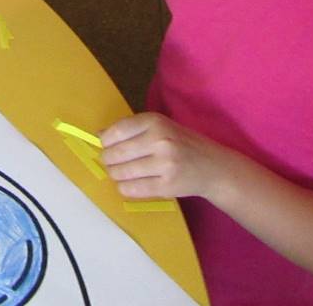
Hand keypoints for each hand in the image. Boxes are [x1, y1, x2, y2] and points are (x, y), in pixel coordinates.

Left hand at [99, 112, 234, 201]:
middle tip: (110, 162)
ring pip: (122, 173)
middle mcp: (160, 141)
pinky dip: (125, 188)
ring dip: (115, 175)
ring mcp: (164, 165)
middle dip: (107, 160)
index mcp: (155, 121)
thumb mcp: (160, 126)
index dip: (105, 141)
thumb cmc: (181, 143)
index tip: (106, 145)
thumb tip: (99, 134)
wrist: (213, 167)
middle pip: (116, 153)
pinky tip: (128, 184)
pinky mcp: (167, 186)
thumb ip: (132, 128)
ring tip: (119, 173)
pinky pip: (133, 189)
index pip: (117, 131)